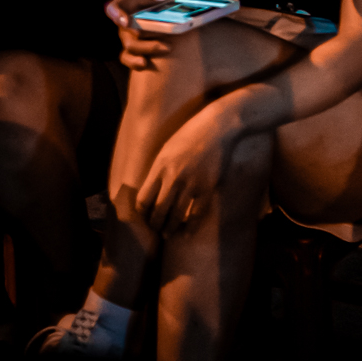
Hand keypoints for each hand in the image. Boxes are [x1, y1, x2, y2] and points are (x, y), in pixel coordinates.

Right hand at [106, 0, 180, 68]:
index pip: (114, 8)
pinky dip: (135, 62)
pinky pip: (128, 58)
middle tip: (162, 36)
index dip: (117, 15)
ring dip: (147, 48)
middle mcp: (123, 20)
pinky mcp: (134, 46)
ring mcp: (127, 35)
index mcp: (125, 2)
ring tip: (167, 47)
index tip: (126, 21)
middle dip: (143, 36)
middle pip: (127, 32)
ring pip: (131, 46)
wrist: (164, 3)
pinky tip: (146, 63)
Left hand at [136, 97, 245, 237]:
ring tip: (168, 233)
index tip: (145, 215)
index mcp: (160, 166)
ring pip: (176, 217)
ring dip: (170, 229)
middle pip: (158, 211)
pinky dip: (191, 228)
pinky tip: (187, 233)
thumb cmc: (191, 134)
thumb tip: (152, 189)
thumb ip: (159, 169)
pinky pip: (197, 215)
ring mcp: (191, 184)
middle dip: (155, 224)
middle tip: (156, 229)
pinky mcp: (207, 188)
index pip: (143, 199)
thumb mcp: (168, 148)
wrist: (218, 127)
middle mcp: (173, 178)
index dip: (142, 212)